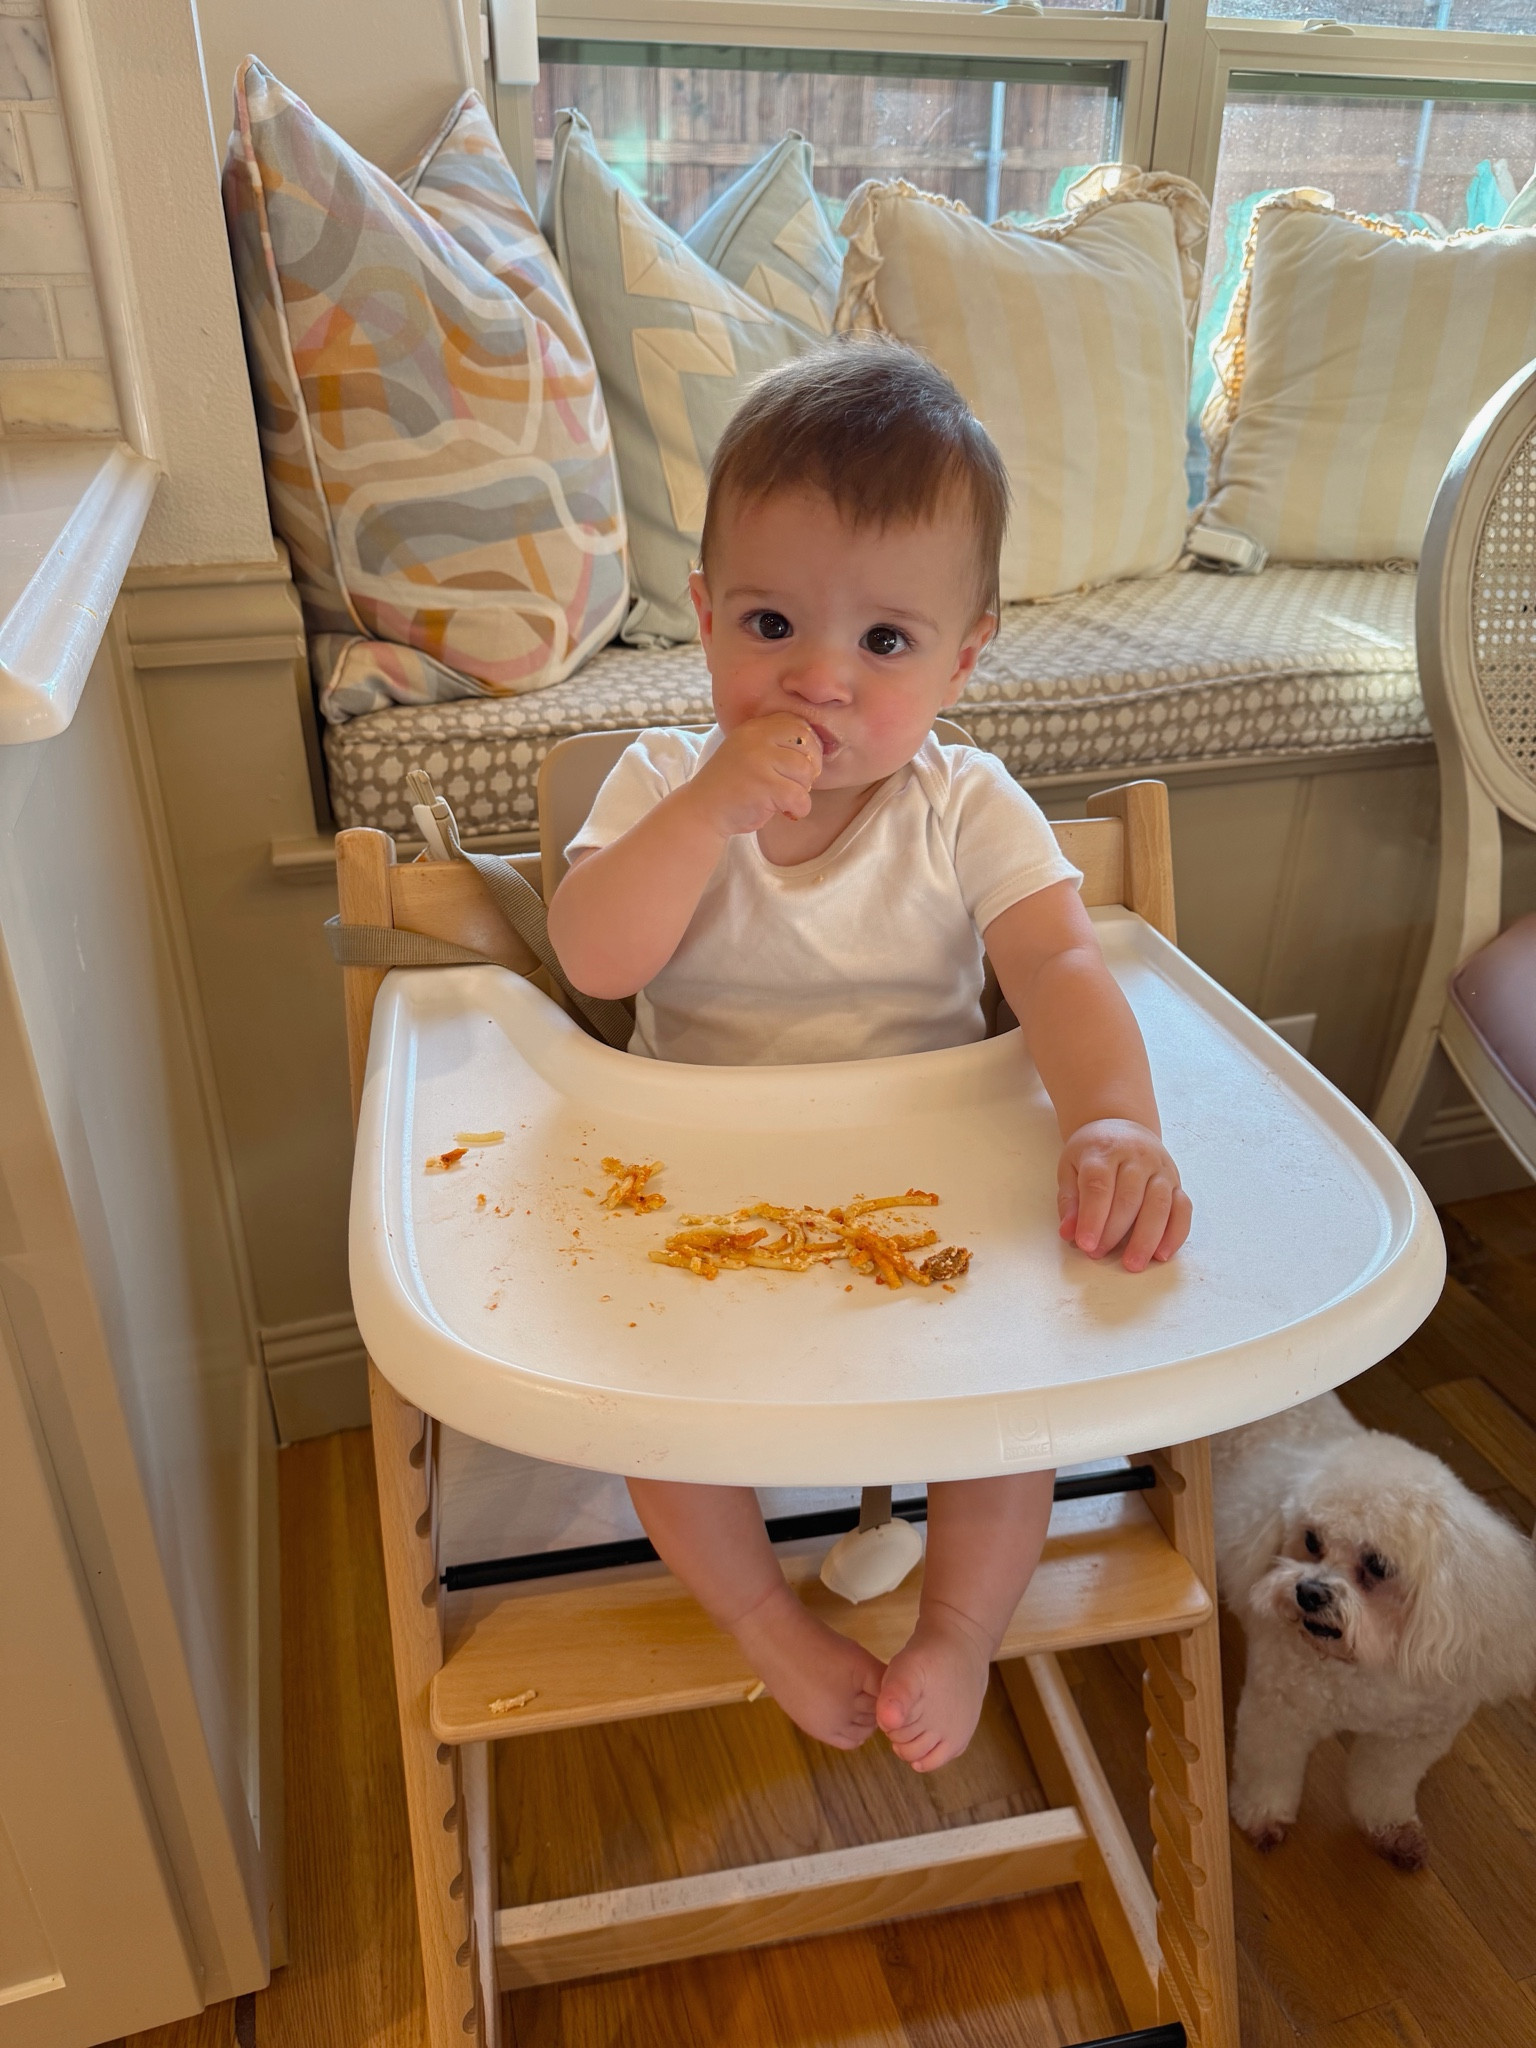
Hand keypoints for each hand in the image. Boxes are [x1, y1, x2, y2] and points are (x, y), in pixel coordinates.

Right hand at [685, 714, 822, 836]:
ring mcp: (759, 759)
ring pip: (805, 772)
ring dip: (802, 792)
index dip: (810, 747)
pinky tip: (786, 813)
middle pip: (807, 747)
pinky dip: (799, 809)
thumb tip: (820, 747)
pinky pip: (800, 796)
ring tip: (784, 800)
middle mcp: (756, 737)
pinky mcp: (763, 785)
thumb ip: (776, 745)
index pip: (800, 724)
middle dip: (809, 771)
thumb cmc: (732, 787)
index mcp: (755, 728)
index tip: (801, 766)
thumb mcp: (751, 753)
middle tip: (794, 786)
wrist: (701, 810)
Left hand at [1057, 1119, 1190, 1272]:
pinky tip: (1162, 1254)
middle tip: (1099, 1255)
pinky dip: (1175, 1233)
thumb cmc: (1094, 1152)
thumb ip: (1069, 1201)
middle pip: (1130, 1198)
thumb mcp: (1070, 1167)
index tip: (1085, 1244)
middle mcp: (1137, 1157)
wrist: (1122, 1125)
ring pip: (1159, 1205)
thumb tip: (1068, 1233)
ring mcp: (1160, 1169)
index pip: (1099, 1186)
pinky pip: (1183, 1208)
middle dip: (1114, 1232)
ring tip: (1134, 1264)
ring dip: (1147, 1238)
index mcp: (1105, 1151)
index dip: (1093, 1218)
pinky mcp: (1177, 1181)